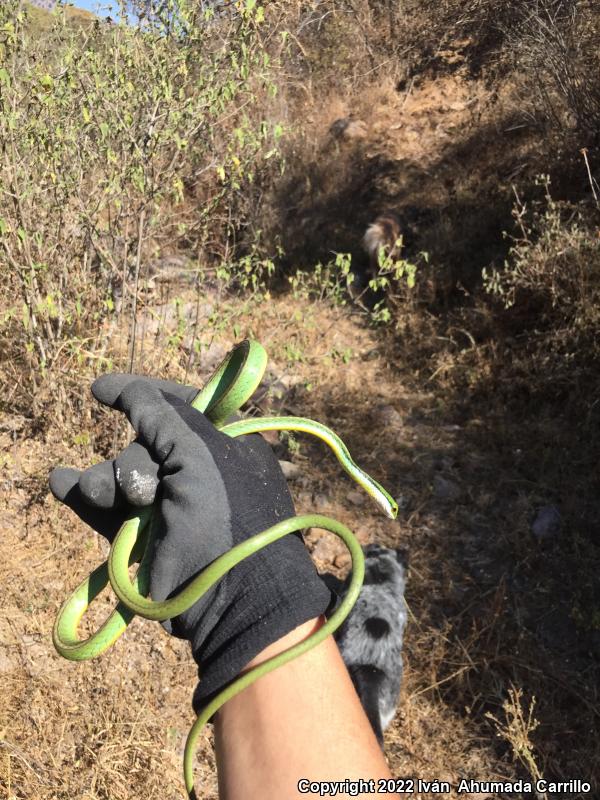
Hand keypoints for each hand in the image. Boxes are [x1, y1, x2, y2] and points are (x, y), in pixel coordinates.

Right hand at [49, 374, 330, 706]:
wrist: (228, 595)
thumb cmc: (224, 511)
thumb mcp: (200, 450)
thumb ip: (161, 415)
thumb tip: (125, 388)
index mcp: (226, 443)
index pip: (181, 405)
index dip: (144, 394)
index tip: (101, 390)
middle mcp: (198, 470)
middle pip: (143, 442)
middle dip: (136, 460)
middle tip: (150, 490)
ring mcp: (169, 505)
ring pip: (119, 476)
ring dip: (108, 482)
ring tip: (123, 504)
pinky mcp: (143, 538)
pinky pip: (104, 508)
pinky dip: (82, 495)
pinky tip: (61, 483)